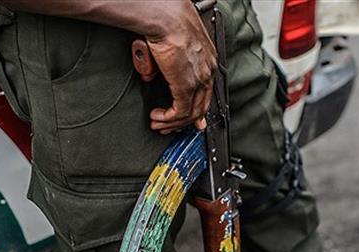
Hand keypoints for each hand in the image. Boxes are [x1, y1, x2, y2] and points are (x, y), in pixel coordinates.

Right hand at [146, 1, 216, 132]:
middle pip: (201, 106)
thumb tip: (150, 76)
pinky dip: (169, 118)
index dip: (197, 109)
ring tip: (159, 124)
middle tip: (169, 127)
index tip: (190, 120)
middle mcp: (207, 70)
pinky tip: (158, 117)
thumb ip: (163, 63)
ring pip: (191, 113)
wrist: (165, 16)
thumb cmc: (166, 20)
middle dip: (184, 121)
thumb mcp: (168, 44)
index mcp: (207, 59)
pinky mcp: (186, 85)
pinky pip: (180, 112)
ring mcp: (199, 79)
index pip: (206, 91)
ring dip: (173, 122)